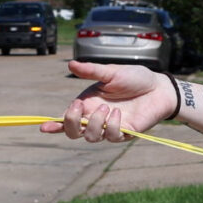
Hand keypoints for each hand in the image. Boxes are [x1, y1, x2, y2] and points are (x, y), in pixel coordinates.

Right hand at [49, 61, 175, 141]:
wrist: (158, 87)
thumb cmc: (134, 78)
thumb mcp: (111, 72)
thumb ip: (91, 71)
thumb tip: (71, 65)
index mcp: (88, 103)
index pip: (67, 118)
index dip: (54, 125)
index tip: (43, 127)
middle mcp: (95, 117)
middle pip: (74, 133)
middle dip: (71, 124)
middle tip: (79, 109)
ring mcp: (109, 127)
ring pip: (91, 137)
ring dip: (95, 124)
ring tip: (107, 108)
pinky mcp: (124, 133)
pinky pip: (111, 137)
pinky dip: (112, 126)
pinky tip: (118, 114)